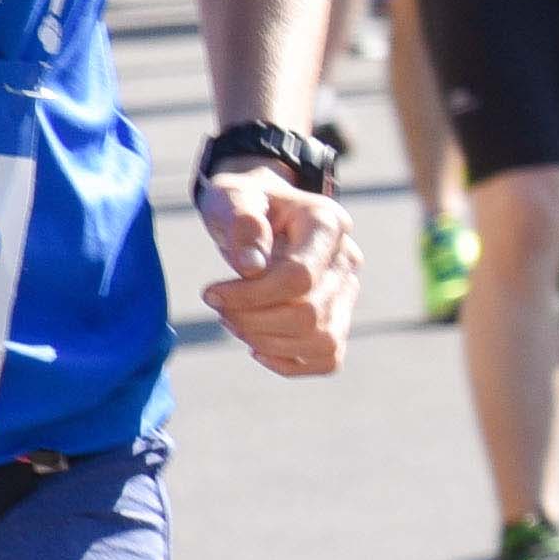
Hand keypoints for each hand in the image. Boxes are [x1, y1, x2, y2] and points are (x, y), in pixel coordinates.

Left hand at [188, 168, 355, 377]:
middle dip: (253, 320)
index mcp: (329, 224)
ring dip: (268, 341)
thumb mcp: (232, 196)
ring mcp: (347, 290)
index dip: (250, 295)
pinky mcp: (339, 315)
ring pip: (321, 340)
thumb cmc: (244, 201)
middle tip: (219, 308)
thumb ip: (241, 220)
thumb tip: (251, 268)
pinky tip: (259, 346)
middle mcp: (347, 259)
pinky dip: (291, 362)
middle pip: (309, 314)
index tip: (211, 292)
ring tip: (236, 322)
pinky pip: (328, 357)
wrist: (262, 210)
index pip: (300, 278)